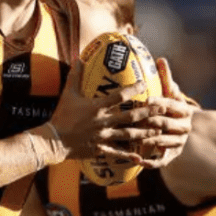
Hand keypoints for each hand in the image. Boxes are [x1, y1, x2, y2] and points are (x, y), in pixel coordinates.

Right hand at [49, 60, 166, 161]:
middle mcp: (102, 122)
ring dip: (145, 132)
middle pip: (130, 116)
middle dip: (148, 112)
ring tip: (158, 130)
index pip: (119, 96)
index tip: (144, 84)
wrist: (52, 140)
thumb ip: (75, 76)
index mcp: (96, 107)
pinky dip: (128, 155)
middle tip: (162, 108)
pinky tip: (140, 158)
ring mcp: (102, 136)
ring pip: (128, 135)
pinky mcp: (100, 149)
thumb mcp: (68, 94)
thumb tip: (79, 57)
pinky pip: (116, 152)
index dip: (133, 89)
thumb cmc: (61, 116)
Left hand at [131, 59, 194, 168]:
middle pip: (166, 123)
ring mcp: (179, 142)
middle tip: (134, 119)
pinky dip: (151, 162)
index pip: (172, 105)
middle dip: (151, 121)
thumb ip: (165, 78)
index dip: (160, 102)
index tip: (146, 99)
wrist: (186, 128)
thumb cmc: (173, 107)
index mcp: (184, 110)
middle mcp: (184, 127)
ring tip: (133, 137)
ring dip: (149, 139)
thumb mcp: (171, 93)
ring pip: (163, 141)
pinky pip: (162, 161)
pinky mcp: (173, 155)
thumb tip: (160, 59)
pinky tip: (138, 161)